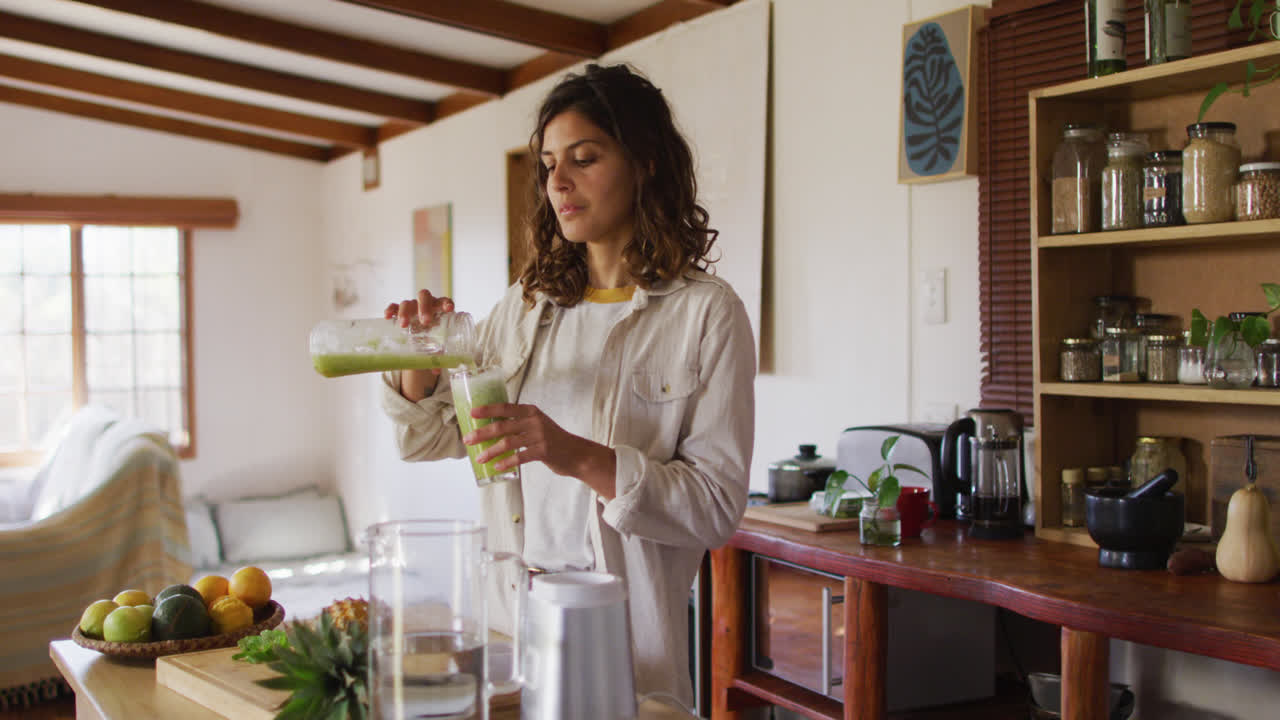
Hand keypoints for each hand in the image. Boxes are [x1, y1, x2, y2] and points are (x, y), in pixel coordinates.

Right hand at [385, 289, 455, 399]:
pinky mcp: (398, 310)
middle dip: (424, 308)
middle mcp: (424, 304)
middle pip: (424, 297)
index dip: (446, 303)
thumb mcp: (435, 343)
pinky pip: (393, 306)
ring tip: (404, 325)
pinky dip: (390, 309)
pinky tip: (388, 316)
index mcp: (438, 308)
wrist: (418, 332)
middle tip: (425, 322)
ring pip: (407, 302)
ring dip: (405, 312)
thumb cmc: (431, 335)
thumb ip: (436, 355)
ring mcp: (411, 306)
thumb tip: (435, 371)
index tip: (449, 309)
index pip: (444, 301)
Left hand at [465, 403, 617, 498]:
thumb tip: (490, 428)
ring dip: (490, 451)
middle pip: (502, 426)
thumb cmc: (552, 439)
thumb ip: (519, 423)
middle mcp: (534, 421)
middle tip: (468, 439)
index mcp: (531, 411)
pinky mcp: (543, 451)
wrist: (576, 453)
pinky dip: (506, 462)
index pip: (505, 408)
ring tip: (479, 458)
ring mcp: (539, 436)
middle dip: (482, 433)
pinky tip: (496, 466)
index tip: (472, 413)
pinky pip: (519, 457)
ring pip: (508, 443)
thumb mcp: (537, 424)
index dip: (487, 410)